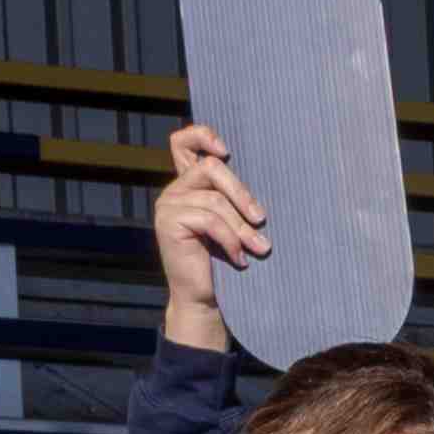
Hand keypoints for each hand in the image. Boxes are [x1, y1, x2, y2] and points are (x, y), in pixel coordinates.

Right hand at [147, 122, 266, 352]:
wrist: (206, 298)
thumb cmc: (226, 260)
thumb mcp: (233, 224)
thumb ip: (235, 199)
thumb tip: (266, 185)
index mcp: (189, 183)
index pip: (182, 141)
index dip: (203, 135)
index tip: (227, 152)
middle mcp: (175, 189)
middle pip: (211, 168)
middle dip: (242, 193)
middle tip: (262, 219)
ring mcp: (168, 205)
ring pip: (214, 200)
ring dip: (242, 227)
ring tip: (259, 248)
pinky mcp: (168, 222)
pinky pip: (209, 220)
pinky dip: (230, 239)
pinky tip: (240, 258)